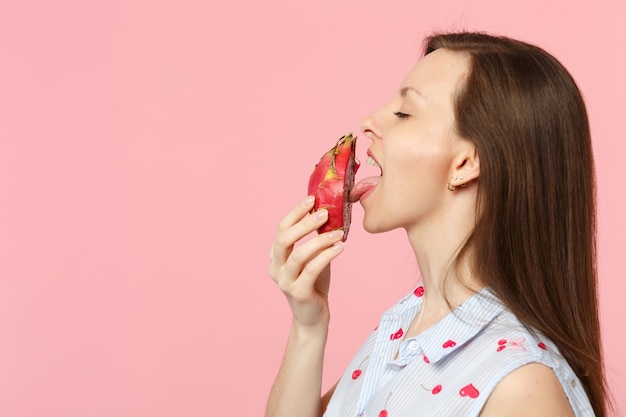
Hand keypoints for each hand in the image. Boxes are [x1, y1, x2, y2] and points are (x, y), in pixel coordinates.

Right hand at [269, 196, 344, 328]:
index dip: (295, 212)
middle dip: (304, 222)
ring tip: (338, 233)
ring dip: (320, 240)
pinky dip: (327, 256)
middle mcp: (275, 267)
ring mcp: (284, 281)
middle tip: (324, 213)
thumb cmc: (313, 283)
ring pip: (299, 254)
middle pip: (284, 238)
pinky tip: (340, 248)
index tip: (312, 199)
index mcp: (276, 255)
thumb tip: (329, 213)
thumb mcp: (312, 257)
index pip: (281, 228)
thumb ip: (314, 239)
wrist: (313, 316)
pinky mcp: (298, 292)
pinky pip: (312, 269)